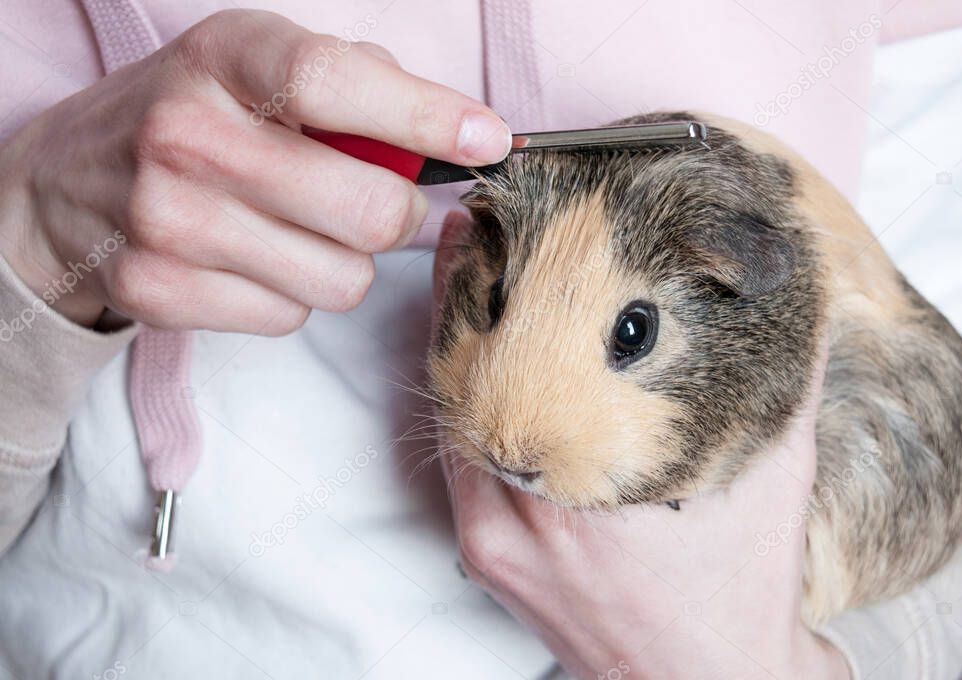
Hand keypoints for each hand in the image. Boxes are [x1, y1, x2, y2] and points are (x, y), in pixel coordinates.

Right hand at [0, 10, 509, 330]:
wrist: (64, 189)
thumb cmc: (188, 118)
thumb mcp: (254, 66)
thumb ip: (353, 83)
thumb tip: (451, 130)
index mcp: (223, 58)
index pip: (336, 81)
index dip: (427, 116)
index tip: (488, 140)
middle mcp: (188, 137)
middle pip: (365, 211)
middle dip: (398, 217)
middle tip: (379, 204)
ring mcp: (169, 222)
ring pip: (342, 279)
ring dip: (343, 261)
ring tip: (298, 231)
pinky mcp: (160, 292)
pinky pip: (291, 318)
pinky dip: (292, 296)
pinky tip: (253, 262)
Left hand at [431, 213, 849, 679]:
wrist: (704, 676)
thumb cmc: (739, 585)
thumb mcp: (773, 475)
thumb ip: (780, 380)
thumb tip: (794, 292)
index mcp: (583, 490)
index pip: (507, 361)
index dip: (484, 285)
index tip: (480, 228)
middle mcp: (520, 519)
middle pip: (461, 383)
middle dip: (460, 301)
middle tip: (463, 236)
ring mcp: (491, 544)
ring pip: (448, 420)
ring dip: (456, 350)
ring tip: (468, 287)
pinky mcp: (484, 559)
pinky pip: (455, 462)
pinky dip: (461, 406)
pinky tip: (481, 366)